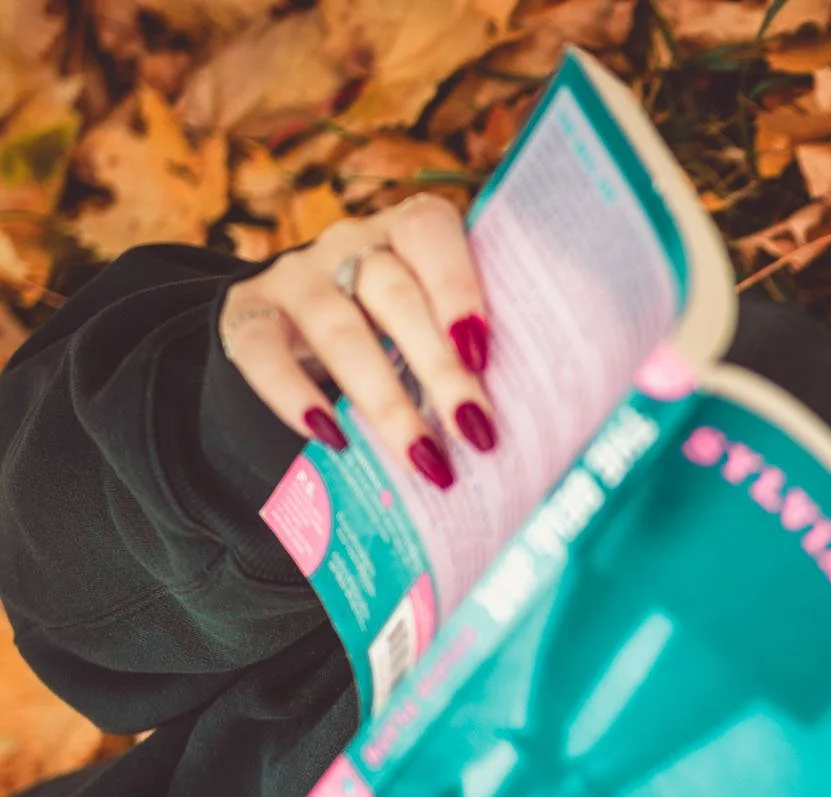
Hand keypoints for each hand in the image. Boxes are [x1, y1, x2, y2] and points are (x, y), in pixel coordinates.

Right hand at [217, 191, 497, 490]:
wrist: (292, 326)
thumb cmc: (396, 328)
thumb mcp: (431, 320)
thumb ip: (465, 349)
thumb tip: (513, 423)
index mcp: (406, 231)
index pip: (429, 232)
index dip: (458, 288)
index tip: (484, 355)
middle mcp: (348, 243)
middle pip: (394, 296)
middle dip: (440, 369)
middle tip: (476, 432)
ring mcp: (294, 277)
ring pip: (338, 331)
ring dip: (385, 401)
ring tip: (423, 458)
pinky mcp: (245, 314)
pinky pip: (262, 353)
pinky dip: (295, 396)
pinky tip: (334, 438)